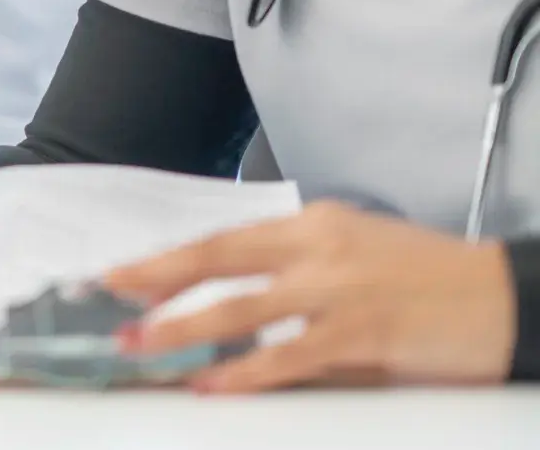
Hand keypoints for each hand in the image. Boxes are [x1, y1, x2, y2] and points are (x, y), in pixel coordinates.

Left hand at [104, 201, 515, 392]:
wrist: (507, 297)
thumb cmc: (432, 281)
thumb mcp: (356, 256)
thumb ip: (296, 278)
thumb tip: (231, 311)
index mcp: (314, 224)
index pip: (224, 240)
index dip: (169, 259)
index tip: (123, 273)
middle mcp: (318, 247)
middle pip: (216, 259)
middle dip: (154, 279)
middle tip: (107, 296)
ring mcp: (337, 289)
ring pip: (238, 308)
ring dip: (180, 328)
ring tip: (140, 344)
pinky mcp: (360, 332)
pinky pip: (285, 355)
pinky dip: (241, 372)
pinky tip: (209, 384)